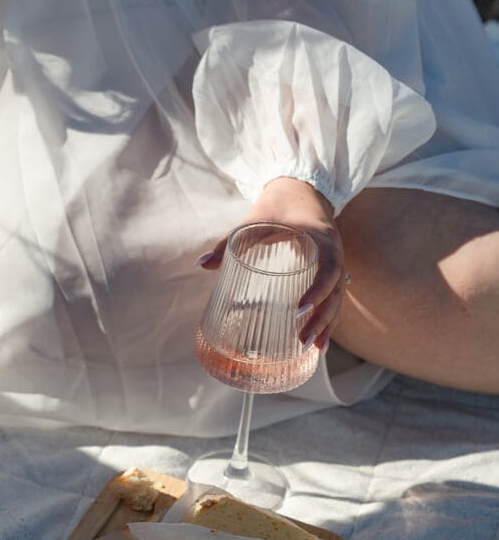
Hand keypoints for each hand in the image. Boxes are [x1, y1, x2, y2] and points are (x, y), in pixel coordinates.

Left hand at [197, 177, 346, 351]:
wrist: (301, 188)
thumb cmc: (277, 204)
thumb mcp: (254, 219)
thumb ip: (229, 242)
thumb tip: (201, 264)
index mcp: (322, 237)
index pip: (329, 267)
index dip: (318, 289)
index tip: (301, 309)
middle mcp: (335, 252)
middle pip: (336, 291)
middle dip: (321, 318)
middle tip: (302, 340)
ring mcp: (336, 263)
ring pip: (338, 299)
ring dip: (327, 325)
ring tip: (313, 350)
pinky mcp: (331, 272)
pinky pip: (334, 299)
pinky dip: (328, 321)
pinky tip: (319, 345)